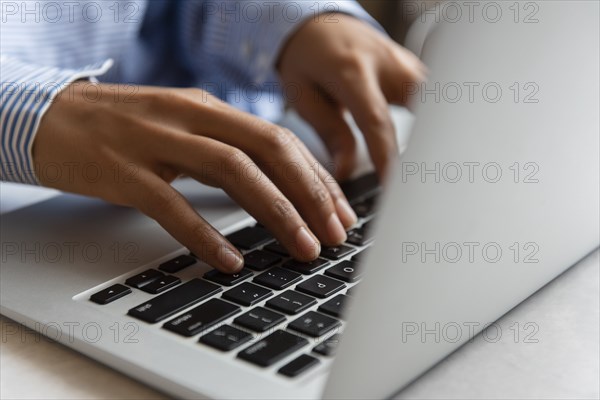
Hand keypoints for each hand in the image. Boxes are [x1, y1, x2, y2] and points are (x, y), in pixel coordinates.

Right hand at [33, 82, 356, 271]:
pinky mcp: (123, 171)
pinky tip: (230, 260)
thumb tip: (278, 188)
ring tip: (303, 248)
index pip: (279, 139)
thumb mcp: (184, 128)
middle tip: (336, 235)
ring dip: (276, 212)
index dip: (316, 177)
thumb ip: (226, 150)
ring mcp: (156, 141)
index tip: (340, 212)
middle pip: (268, 149)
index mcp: (210, 108)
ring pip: (232, 171)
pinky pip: (172, 204)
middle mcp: (190, 117)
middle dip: (310, 194)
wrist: (53, 117)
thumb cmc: (127, 129)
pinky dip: (205, 234)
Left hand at [278, 14, 425, 179]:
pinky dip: (437, 121)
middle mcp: (386, 64)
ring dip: (439, 132)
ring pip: (436, 100)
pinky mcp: (413, 70)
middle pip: (424, 106)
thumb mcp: (303, 95)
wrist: (317, 24)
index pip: (377, 120)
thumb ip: (329, 132)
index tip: (393, 184)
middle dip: (432, 142)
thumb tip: (346, 170)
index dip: (387, 156)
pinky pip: (434, 97)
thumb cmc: (306, 59)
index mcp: (352, 71)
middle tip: (429, 177)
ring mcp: (405, 64)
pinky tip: (436, 144)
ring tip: (435, 166)